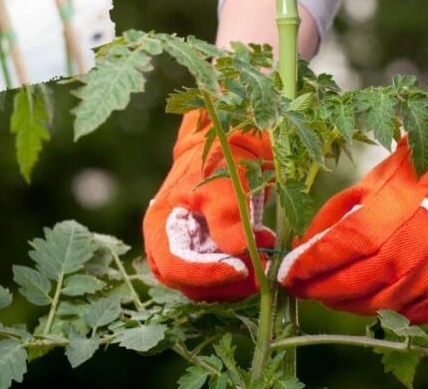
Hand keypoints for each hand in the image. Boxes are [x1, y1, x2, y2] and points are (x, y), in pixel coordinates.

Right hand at [143, 110, 274, 300]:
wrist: (231, 142)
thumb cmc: (222, 157)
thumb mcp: (224, 182)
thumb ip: (227, 217)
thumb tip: (236, 253)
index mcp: (160, 226)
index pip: (175, 267)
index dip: (205, 274)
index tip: (241, 268)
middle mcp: (169, 245)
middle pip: (190, 284)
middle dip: (227, 280)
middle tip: (261, 263)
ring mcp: (189, 251)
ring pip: (209, 286)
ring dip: (240, 276)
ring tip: (266, 246)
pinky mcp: (209, 253)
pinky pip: (223, 275)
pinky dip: (245, 268)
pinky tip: (264, 245)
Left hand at [278, 84, 427, 323]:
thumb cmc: (413, 174)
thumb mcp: (363, 186)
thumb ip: (331, 218)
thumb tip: (305, 244)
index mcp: (371, 230)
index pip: (325, 261)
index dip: (302, 271)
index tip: (286, 276)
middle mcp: (397, 261)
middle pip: (346, 289)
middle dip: (318, 291)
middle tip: (305, 288)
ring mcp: (425, 280)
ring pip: (375, 307)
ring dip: (349, 303)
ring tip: (334, 294)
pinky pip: (411, 314)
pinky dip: (388, 310)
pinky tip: (375, 298)